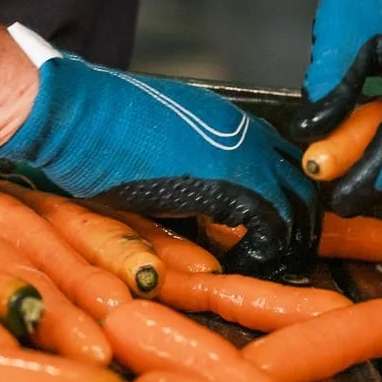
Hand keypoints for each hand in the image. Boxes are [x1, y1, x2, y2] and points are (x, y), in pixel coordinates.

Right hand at [0, 25, 319, 277]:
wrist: (80, 116)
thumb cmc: (97, 130)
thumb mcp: (155, 144)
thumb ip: (186, 165)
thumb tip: (189, 197)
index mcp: (227, 121)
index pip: (280, 158)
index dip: (282, 195)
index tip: (271, 226)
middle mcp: (246, 134)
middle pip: (301, 181)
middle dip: (300, 219)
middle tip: (286, 252)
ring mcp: (246, 157)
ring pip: (299, 204)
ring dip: (289, 239)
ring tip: (271, 264)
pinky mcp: (237, 186)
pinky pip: (275, 227)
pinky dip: (265, 252)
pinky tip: (243, 265)